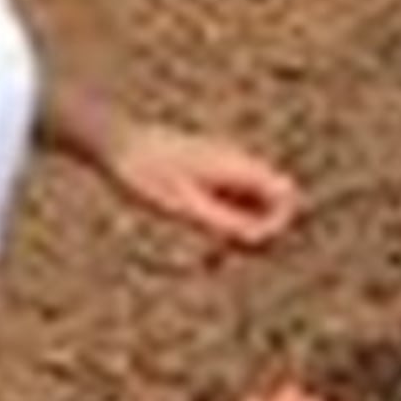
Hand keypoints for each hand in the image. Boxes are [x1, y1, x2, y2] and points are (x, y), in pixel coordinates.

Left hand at [105, 121, 304, 249]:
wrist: (115, 144)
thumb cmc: (145, 174)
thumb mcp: (183, 207)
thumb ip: (224, 223)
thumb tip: (260, 239)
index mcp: (235, 166)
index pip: (286, 194)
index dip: (279, 223)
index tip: (249, 244)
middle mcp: (236, 165)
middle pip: (274, 203)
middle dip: (260, 233)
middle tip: (224, 255)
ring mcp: (223, 170)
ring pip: (253, 207)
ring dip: (241, 233)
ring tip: (209, 257)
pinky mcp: (208, 178)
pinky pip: (232, 206)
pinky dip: (223, 227)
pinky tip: (199, 243)